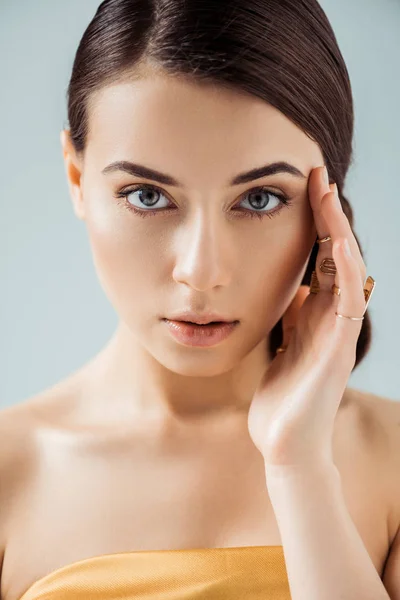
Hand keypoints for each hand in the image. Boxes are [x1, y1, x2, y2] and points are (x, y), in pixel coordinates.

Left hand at [247, 166, 369, 468]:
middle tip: (317, 174)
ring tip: (328, 194)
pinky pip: (346, 302)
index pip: (318, 256)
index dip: (313, 222)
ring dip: (338, 231)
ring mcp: (338, 331)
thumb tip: (290, 286)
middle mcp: (330, 316)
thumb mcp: (281, 345)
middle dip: (326, 214)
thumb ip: (290, 316)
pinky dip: (345, 271)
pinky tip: (338, 243)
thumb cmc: (281, 398)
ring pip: (345, 270)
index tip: (300, 187)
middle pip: (334, 254)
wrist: (285, 443)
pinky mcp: (339, 348)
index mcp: (313, 313)